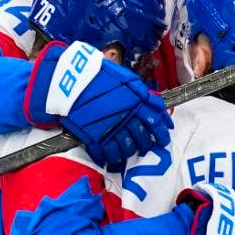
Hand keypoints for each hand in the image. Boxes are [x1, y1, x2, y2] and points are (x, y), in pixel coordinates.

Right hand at [23, 41, 173, 168]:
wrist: (70, 79)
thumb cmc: (97, 74)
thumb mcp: (125, 78)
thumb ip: (141, 93)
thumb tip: (154, 103)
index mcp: (136, 100)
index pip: (156, 120)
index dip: (162, 131)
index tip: (164, 137)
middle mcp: (127, 115)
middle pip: (143, 137)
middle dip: (146, 144)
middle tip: (146, 147)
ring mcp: (111, 127)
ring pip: (127, 148)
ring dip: (129, 153)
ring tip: (128, 154)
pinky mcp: (95, 136)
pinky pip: (107, 153)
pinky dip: (110, 158)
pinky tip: (111, 159)